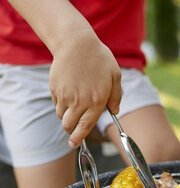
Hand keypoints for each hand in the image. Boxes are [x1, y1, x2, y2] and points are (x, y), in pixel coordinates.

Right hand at [49, 32, 121, 148]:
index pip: (85, 127)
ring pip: (62, 116)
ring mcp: (65, 96)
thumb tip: (114, 111)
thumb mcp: (115, 75)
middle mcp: (80, 101)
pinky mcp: (55, 89)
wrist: (76, 43)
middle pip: (69, 126)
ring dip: (67, 115)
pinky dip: (61, 103)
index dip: (79, 139)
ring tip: (75, 102)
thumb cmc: (99, 58)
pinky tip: (69, 90)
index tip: (75, 144)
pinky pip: (56, 103)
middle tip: (75, 128)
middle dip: (71, 130)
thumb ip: (116, 96)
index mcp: (96, 101)